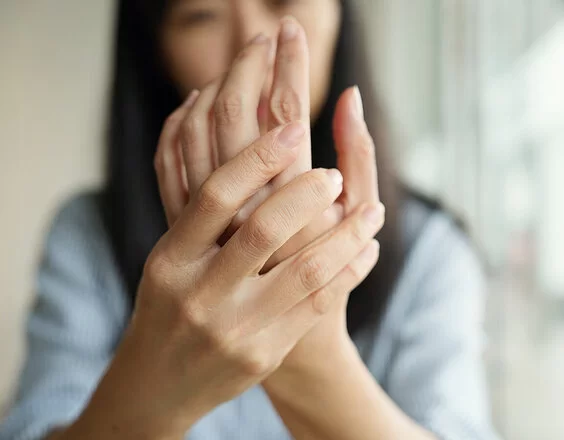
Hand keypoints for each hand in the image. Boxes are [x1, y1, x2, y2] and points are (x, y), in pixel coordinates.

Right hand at [63, 35, 383, 439]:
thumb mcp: (169, 257)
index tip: (295, 127)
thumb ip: (199, 204)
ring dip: (349, 234)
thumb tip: (223, 122)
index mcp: (171, 258)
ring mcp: (235, 328)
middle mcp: (201, 293)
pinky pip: (320, 303)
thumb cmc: (170, 304)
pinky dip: (351, 269)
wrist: (163, 383)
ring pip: (307, 270)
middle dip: (309, 194)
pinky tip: (366, 249)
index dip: (258, 156)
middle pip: (264, 229)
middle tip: (334, 176)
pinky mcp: (266, 353)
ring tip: (373, 212)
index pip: (216, 194)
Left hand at [168, 17, 342, 271]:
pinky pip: (168, 158)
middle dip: (251, 63)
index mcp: (292, 210)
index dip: (291, 66)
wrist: (258, 342)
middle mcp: (240, 211)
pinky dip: (180, 120)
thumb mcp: (354, 228)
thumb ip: (358, 161)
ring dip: (216, 82)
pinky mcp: (177, 227)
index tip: (294, 30)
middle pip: (233, 111)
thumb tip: (350, 96)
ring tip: (241, 60)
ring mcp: (201, 219)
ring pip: (196, 127)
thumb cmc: (318, 288)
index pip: (287, 115)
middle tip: (268, 35)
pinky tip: (198, 99)